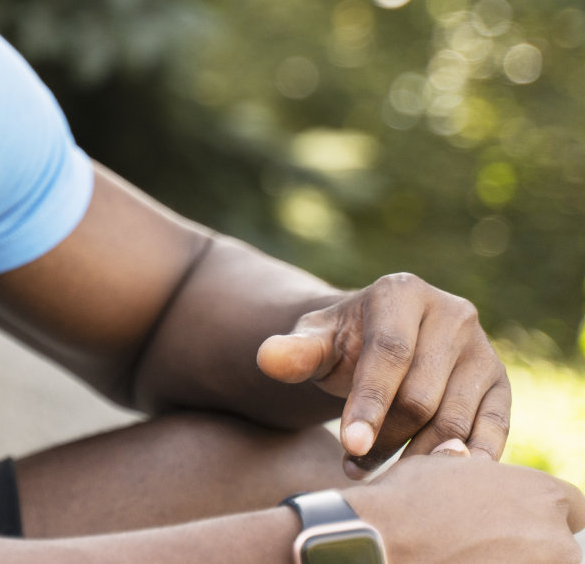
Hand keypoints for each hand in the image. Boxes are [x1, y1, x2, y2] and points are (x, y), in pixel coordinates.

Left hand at [255, 273, 507, 476]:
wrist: (382, 343)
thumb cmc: (344, 343)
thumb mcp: (315, 340)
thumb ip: (294, 351)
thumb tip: (269, 359)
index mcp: (402, 292)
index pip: (389, 354)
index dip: (369, 403)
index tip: (349, 445)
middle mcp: (453, 313)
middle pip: (422, 395)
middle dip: (385, 438)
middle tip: (353, 465)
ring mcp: (482, 348)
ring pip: (455, 421)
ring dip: (416, 458)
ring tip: (378, 472)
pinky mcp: (502, 382)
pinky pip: (492, 431)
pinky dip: (465, 462)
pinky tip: (433, 478)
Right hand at [350, 455, 584, 563]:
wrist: (376, 543)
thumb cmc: (405, 502)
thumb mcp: (435, 465)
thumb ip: (462, 463)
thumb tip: (460, 455)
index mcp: (542, 495)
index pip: (573, 505)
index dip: (543, 511)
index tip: (517, 519)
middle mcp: (554, 541)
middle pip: (557, 545)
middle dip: (527, 543)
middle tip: (480, 541)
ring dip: (510, 561)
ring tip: (463, 555)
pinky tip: (453, 563)